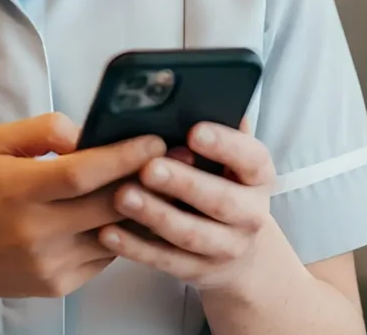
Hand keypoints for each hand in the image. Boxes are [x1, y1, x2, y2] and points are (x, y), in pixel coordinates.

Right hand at [0, 113, 166, 302]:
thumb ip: (43, 129)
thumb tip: (88, 132)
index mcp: (17, 189)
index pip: (82, 173)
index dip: (124, 156)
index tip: (154, 141)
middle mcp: (34, 231)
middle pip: (108, 206)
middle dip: (147, 180)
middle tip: (174, 160)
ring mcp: (48, 263)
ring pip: (114, 234)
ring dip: (140, 209)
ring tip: (158, 185)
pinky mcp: (57, 285)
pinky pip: (103, 256)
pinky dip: (117, 233)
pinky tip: (123, 214)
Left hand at [96, 122, 290, 298]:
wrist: (238, 250)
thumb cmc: (220, 184)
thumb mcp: (225, 157)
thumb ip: (210, 126)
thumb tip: (188, 94)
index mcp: (257, 176)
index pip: (251, 157)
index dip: (225, 144)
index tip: (194, 130)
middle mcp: (250, 214)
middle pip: (219, 200)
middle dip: (183, 183)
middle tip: (149, 167)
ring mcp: (226, 247)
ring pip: (190, 234)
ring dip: (155, 215)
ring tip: (122, 195)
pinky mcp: (198, 271)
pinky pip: (165, 261)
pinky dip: (135, 247)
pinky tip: (108, 231)